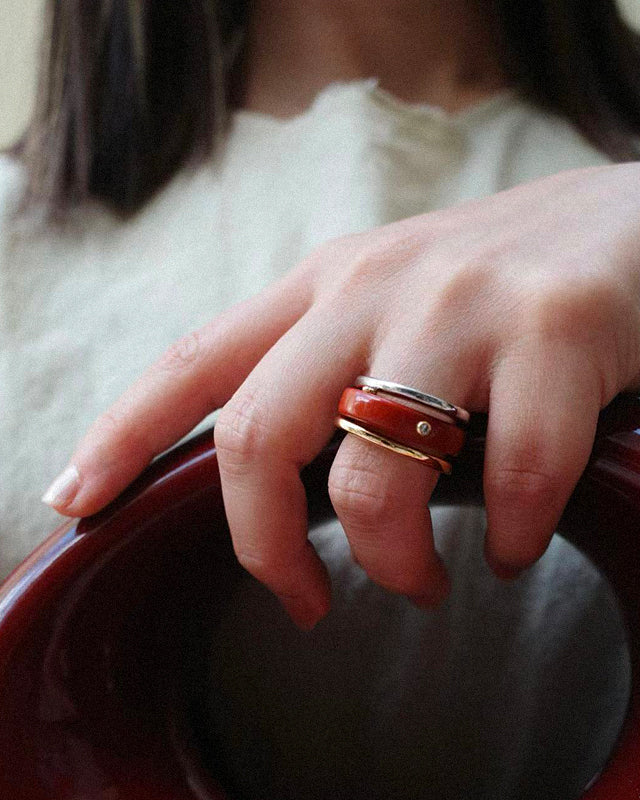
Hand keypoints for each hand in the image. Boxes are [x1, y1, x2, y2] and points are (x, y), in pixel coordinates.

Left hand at [43, 164, 639, 628]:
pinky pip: (509, 475)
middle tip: (304, 601)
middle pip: (257, 437)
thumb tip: (269, 470)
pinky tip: (511, 545)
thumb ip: (325, 361)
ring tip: (424, 581)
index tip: (74, 501)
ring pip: (375, 477)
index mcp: (322, 285)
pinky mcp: (551, 331)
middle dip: (263, 547)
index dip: (119, 434)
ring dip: (394, 560)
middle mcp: (372, 288)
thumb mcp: (389, 300)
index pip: (194, 361)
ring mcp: (459, 307)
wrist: (625, 224)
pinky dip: (506, 536)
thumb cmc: (497, 279)